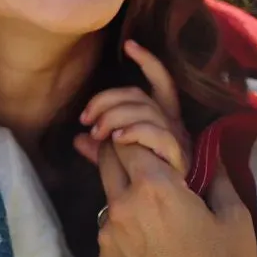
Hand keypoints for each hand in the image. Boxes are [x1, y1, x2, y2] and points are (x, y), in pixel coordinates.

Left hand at [75, 40, 190, 176]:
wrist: (173, 211)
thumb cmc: (148, 181)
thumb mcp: (120, 159)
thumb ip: (101, 147)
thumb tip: (77, 140)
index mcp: (162, 119)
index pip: (160, 82)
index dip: (148, 62)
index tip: (129, 44)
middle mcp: (173, 124)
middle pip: (139, 95)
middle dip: (106, 101)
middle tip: (85, 118)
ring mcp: (177, 138)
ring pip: (144, 111)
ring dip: (114, 117)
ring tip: (96, 133)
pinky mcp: (179, 155)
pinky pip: (156, 134)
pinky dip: (133, 132)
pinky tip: (116, 140)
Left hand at [95, 142, 256, 256]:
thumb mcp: (235, 220)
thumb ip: (217, 179)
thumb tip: (209, 155)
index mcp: (153, 188)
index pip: (125, 142)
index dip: (135, 138)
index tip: (148, 144)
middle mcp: (121, 205)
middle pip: (107, 162)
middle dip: (122, 156)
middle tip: (146, 167)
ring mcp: (107, 233)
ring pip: (108, 197)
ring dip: (124, 196)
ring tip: (155, 215)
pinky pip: (109, 229)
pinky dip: (124, 227)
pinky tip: (149, 242)